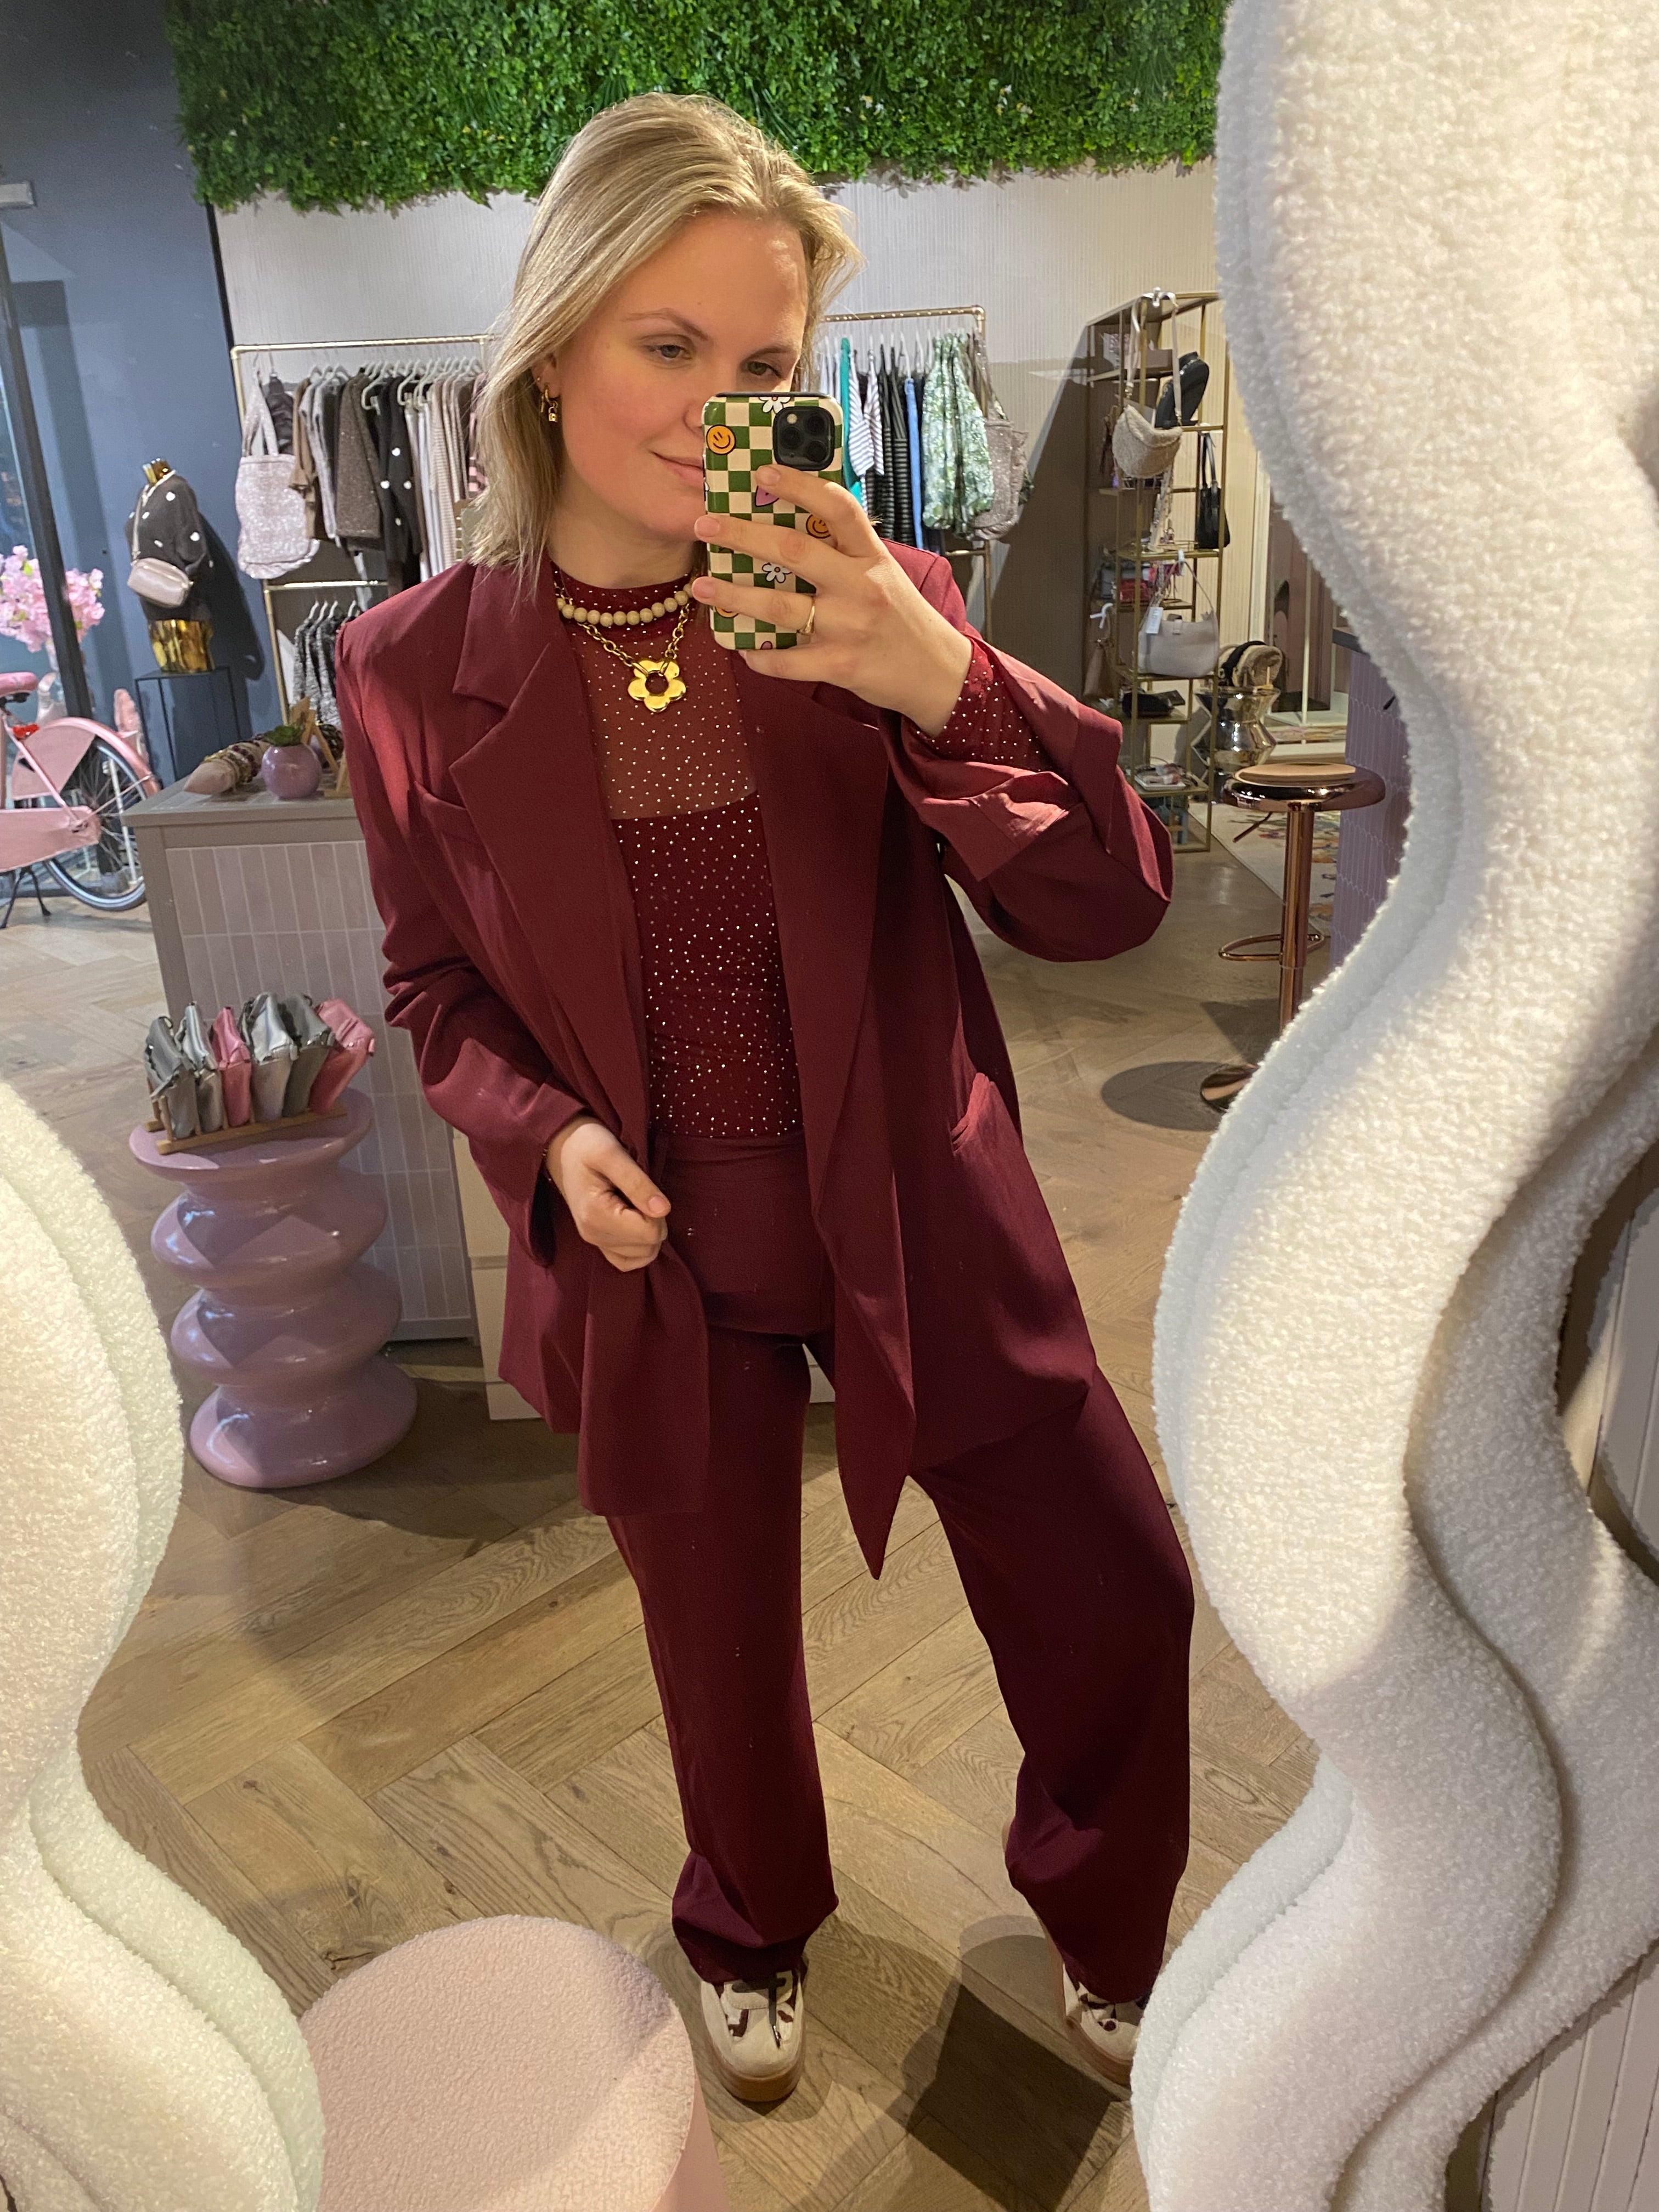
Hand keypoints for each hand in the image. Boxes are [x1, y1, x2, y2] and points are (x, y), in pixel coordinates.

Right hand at [544, 1115, 669, 1272]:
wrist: (566, 1149)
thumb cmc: (587, 1144)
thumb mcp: (612, 1153)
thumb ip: (637, 1182)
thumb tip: (663, 1210)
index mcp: (596, 1216)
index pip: (649, 1233)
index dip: (658, 1211)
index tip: (645, 1188)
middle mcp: (593, 1235)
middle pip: (648, 1246)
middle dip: (655, 1220)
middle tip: (640, 1193)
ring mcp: (595, 1242)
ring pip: (643, 1255)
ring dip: (649, 1232)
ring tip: (636, 1204)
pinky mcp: (600, 1243)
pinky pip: (630, 1260)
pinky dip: (641, 1245)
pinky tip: (636, 1221)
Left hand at [691, 467, 973, 735]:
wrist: (935, 672)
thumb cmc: (900, 617)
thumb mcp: (882, 572)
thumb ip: (845, 551)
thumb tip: (789, 521)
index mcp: (871, 555)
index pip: (838, 508)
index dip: (799, 485)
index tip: (762, 472)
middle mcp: (860, 587)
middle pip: (795, 550)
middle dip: (743, 535)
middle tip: (706, 524)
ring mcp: (849, 627)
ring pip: (780, 607)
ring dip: (733, 596)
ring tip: (700, 587)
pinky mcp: (840, 665)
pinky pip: (786, 661)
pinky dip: (758, 656)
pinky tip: (741, 647)